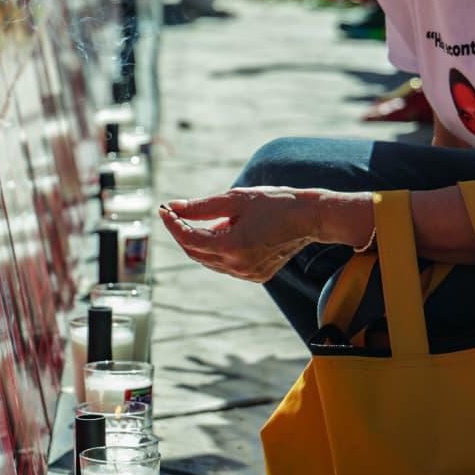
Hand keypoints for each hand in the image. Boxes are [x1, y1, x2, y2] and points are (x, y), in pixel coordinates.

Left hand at [159, 186, 353, 282]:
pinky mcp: (256, 276)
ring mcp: (248, 274)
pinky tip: (228, 232)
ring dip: (200, 241)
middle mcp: (238, 266)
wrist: (310, 218)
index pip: (189, 239)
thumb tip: (172, 207)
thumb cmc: (273, 202)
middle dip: (182, 233)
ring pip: (209, 260)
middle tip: (176, 212)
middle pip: (195, 252)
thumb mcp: (235, 199)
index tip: (164, 208)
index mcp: (232, 246)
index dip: (173, 224)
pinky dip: (218, 249)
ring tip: (210, 219)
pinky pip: (226, 264)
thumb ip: (200, 206)